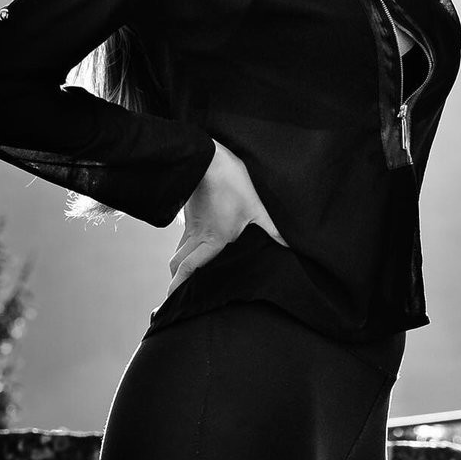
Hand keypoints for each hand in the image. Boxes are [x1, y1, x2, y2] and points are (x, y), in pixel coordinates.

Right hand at [166, 139, 288, 297]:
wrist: (206, 156)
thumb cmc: (230, 180)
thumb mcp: (256, 206)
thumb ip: (272, 228)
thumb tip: (289, 245)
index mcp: (212, 239)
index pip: (188, 269)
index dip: (177, 287)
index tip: (171, 302)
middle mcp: (197, 235)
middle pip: (177, 265)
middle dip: (175, 282)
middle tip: (176, 297)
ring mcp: (191, 224)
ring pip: (178, 252)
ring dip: (179, 267)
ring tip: (184, 279)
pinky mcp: (189, 214)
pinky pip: (183, 238)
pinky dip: (183, 250)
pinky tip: (193, 251)